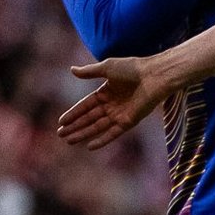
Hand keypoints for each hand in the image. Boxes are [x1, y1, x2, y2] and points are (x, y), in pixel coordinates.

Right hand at [57, 57, 171, 149]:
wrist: (153, 76)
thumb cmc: (132, 68)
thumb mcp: (107, 68)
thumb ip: (89, 72)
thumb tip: (71, 70)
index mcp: (106, 92)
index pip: (86, 105)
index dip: (73, 113)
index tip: (61, 122)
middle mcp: (112, 105)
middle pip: (89, 118)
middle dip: (75, 126)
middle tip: (60, 134)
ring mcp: (120, 114)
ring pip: (97, 127)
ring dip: (83, 133)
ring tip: (69, 140)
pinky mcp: (129, 122)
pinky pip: (113, 133)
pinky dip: (102, 140)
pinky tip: (89, 146)